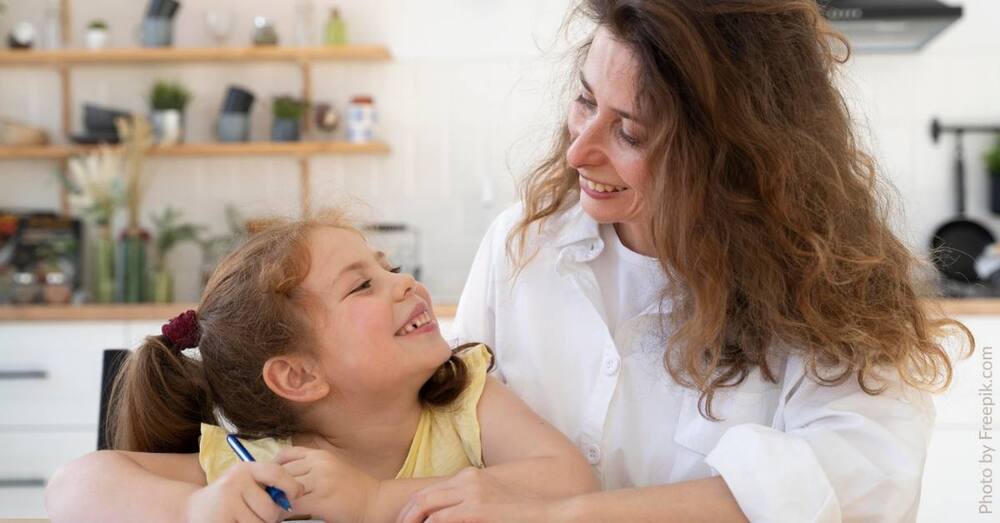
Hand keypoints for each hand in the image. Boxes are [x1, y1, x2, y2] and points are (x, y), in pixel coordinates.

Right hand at [184, 461, 304, 522]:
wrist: (193, 508)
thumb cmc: (229, 496)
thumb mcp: (246, 482)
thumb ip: (269, 485)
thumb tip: (298, 494)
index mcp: (246, 469)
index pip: (277, 473)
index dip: (292, 486)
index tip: (296, 495)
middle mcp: (235, 482)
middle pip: (271, 509)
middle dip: (272, 518)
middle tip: (260, 516)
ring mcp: (226, 503)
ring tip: (245, 519)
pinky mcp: (221, 521)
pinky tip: (236, 522)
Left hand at [274, 446, 380, 522]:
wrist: (376, 501)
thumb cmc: (354, 489)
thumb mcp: (331, 470)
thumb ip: (310, 470)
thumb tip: (282, 480)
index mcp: (320, 454)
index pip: (285, 455)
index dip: (272, 469)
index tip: (268, 482)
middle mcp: (319, 462)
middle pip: (282, 471)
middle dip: (271, 485)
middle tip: (264, 498)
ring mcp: (321, 479)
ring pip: (285, 486)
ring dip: (275, 498)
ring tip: (271, 508)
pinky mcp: (322, 498)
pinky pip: (293, 504)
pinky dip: (283, 511)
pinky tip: (282, 516)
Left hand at [397, 467, 555, 522]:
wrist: (552, 514)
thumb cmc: (524, 513)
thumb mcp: (493, 504)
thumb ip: (471, 506)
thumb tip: (453, 517)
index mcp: (470, 477)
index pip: (429, 492)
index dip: (411, 510)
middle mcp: (467, 480)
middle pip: (421, 497)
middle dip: (404, 517)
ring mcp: (471, 493)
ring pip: (424, 507)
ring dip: (410, 522)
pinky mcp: (477, 509)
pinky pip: (439, 519)